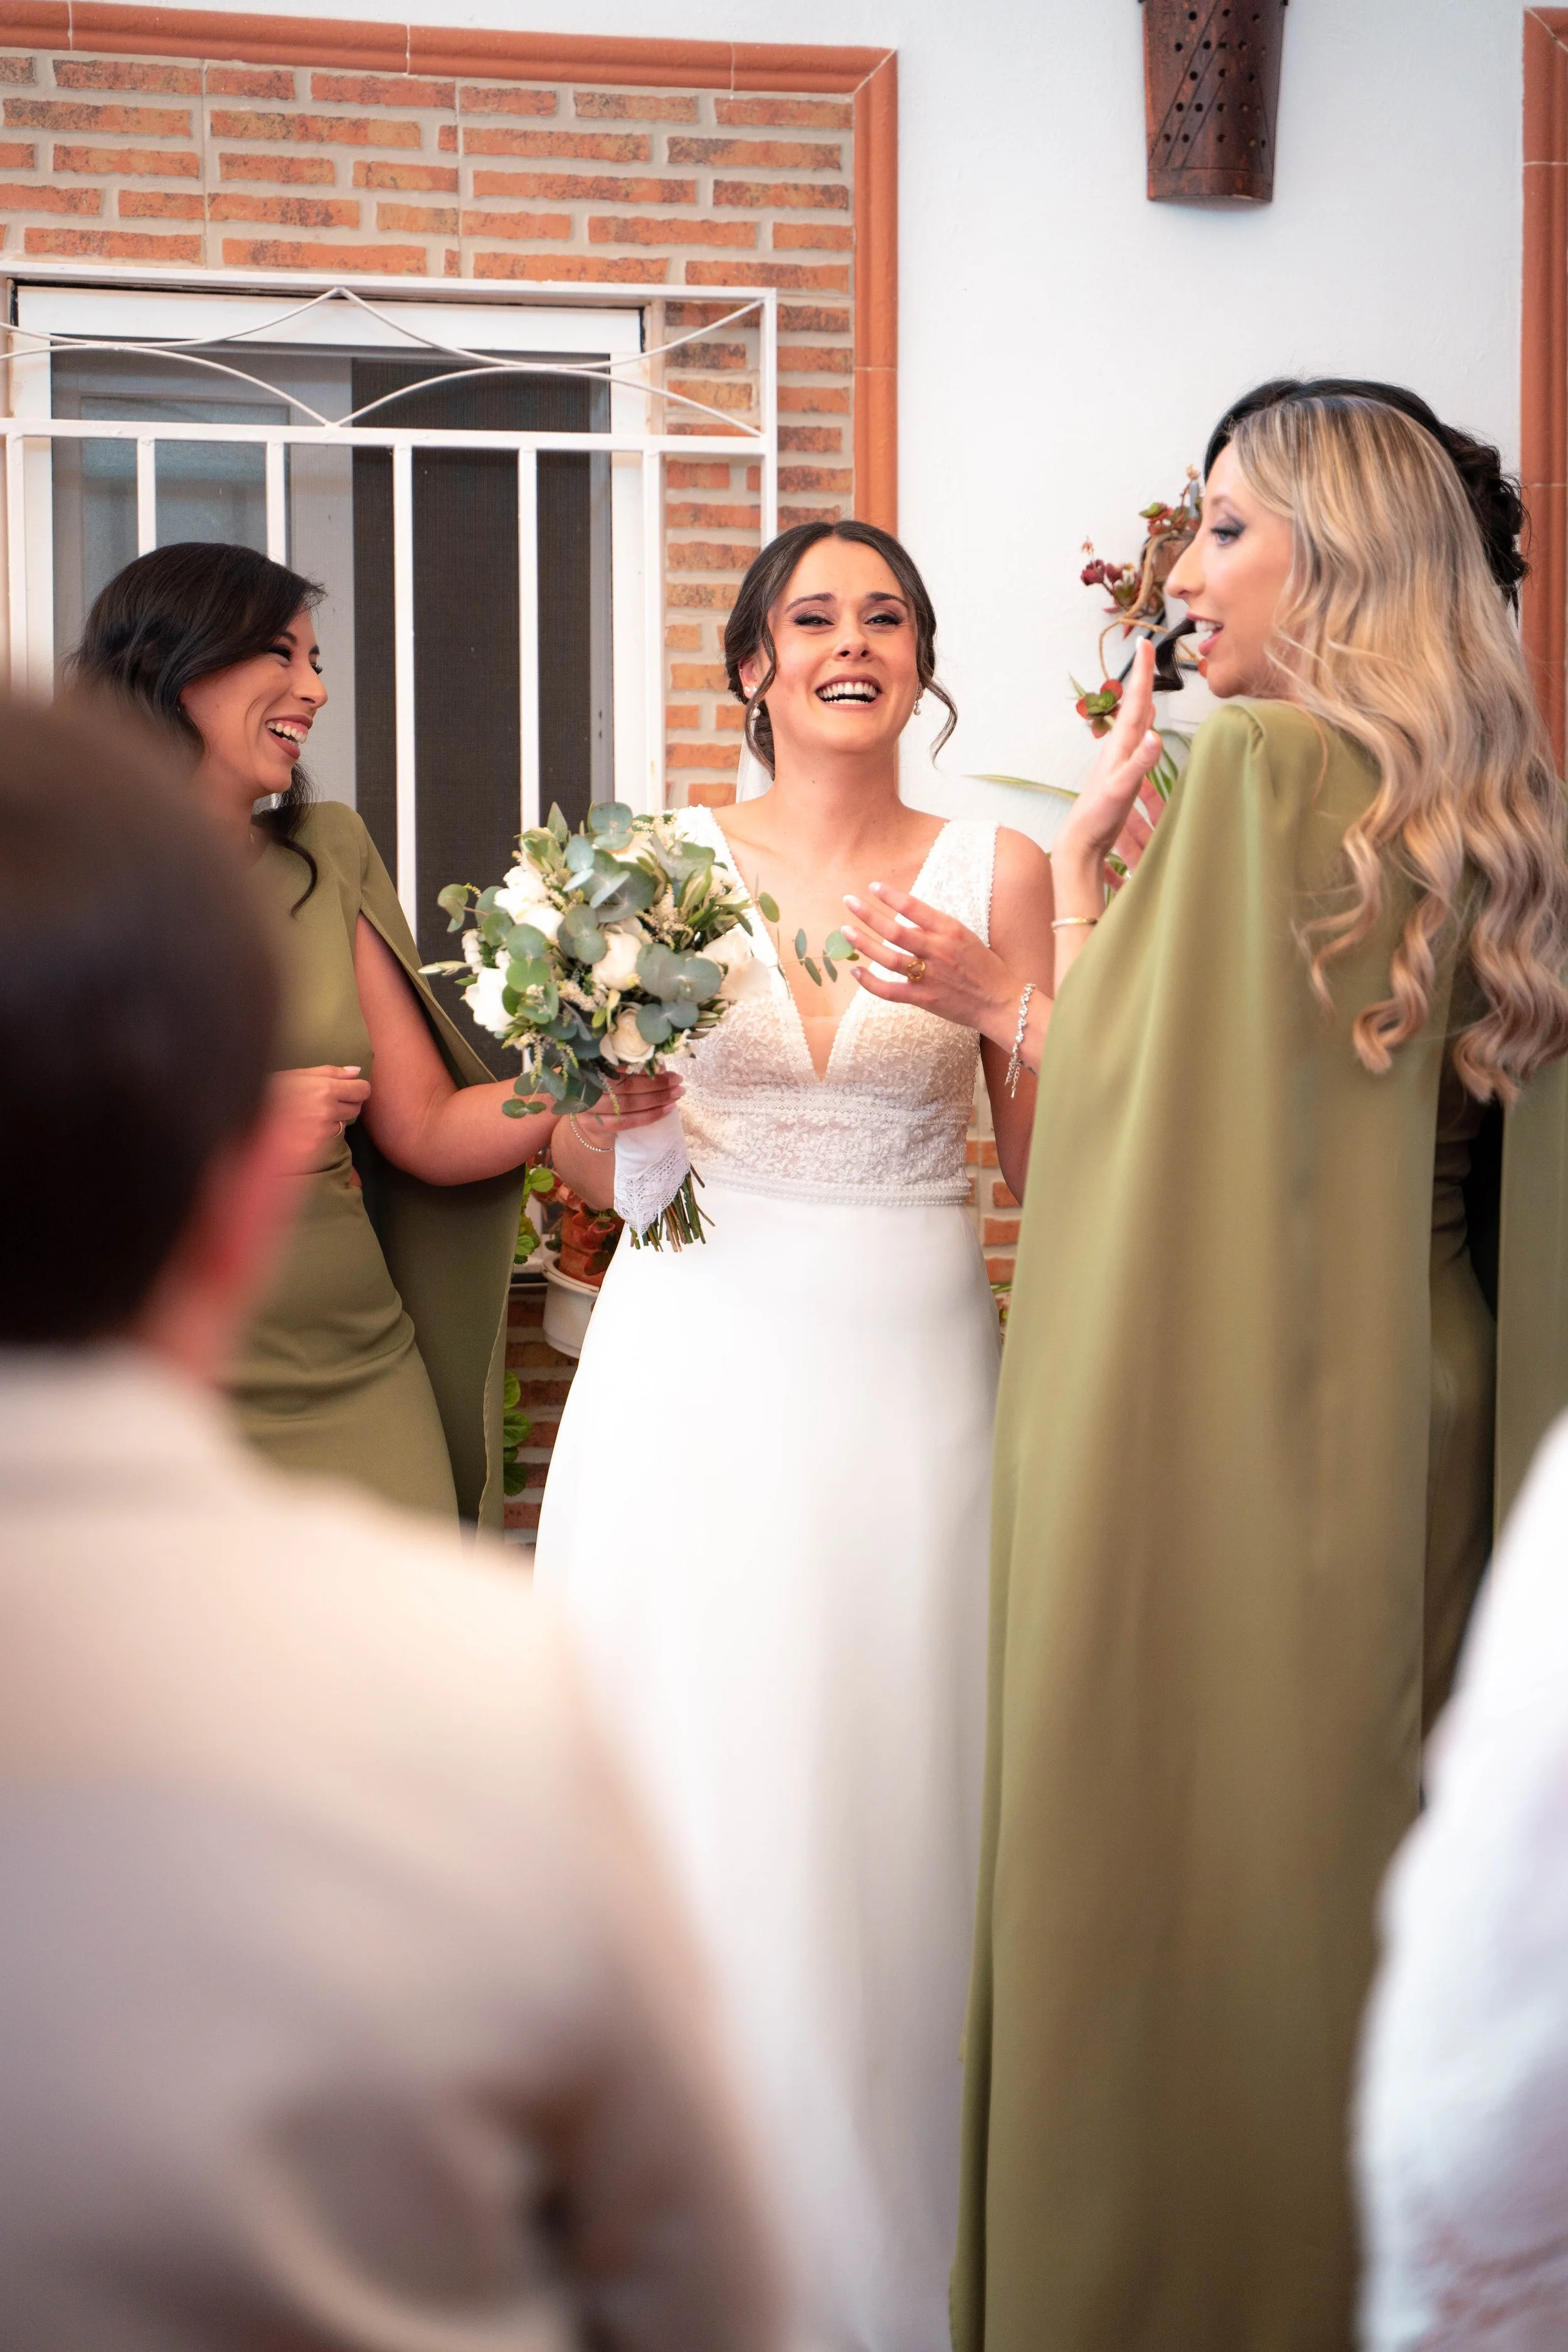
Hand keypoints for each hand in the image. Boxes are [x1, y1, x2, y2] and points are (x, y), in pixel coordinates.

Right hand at [269, 1063, 371, 1172]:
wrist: (248, 1118)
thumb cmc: (271, 1091)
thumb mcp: (297, 1075)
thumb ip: (331, 1072)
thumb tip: (357, 1071)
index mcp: (324, 1088)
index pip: (362, 1090)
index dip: (358, 1089)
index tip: (352, 1089)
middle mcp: (326, 1110)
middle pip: (356, 1109)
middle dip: (346, 1104)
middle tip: (327, 1101)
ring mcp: (321, 1130)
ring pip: (342, 1124)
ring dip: (332, 1119)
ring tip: (309, 1114)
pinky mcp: (315, 1146)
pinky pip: (328, 1137)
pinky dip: (321, 1132)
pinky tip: (303, 1126)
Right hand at [571, 1067, 684, 1150]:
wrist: (590, 1117)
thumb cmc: (606, 1088)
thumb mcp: (612, 1071)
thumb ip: (629, 1066)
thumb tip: (660, 1064)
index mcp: (589, 1065)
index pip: (619, 1065)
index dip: (643, 1067)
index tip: (664, 1067)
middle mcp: (585, 1084)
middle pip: (626, 1085)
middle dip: (656, 1084)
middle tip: (678, 1081)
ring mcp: (587, 1107)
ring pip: (628, 1104)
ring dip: (656, 1100)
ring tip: (676, 1095)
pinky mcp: (592, 1124)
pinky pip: (626, 1122)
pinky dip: (649, 1116)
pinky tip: (667, 1110)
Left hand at [840, 888, 1024, 1050]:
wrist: (1000, 1002)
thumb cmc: (985, 967)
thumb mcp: (966, 937)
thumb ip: (937, 927)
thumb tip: (906, 916)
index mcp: (951, 931)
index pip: (914, 907)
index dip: (890, 895)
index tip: (873, 887)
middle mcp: (938, 951)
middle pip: (894, 930)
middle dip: (868, 914)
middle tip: (849, 901)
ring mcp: (930, 976)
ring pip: (887, 958)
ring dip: (864, 943)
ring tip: (845, 930)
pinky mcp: (924, 999)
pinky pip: (889, 990)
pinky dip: (869, 982)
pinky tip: (854, 971)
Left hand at [1053, 637, 1164, 890]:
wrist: (1081, 842)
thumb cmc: (1098, 817)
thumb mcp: (1120, 789)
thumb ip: (1138, 764)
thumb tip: (1155, 735)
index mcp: (1120, 746)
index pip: (1136, 703)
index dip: (1142, 673)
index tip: (1145, 642)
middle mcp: (1119, 748)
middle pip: (1136, 705)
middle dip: (1143, 676)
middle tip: (1147, 649)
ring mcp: (1120, 760)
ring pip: (1135, 721)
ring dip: (1143, 699)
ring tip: (1148, 679)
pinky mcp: (1122, 774)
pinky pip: (1137, 742)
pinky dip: (1145, 728)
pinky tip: (1147, 730)